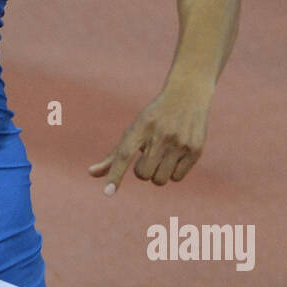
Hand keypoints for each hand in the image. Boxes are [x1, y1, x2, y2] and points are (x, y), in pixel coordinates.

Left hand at [88, 84, 210, 193]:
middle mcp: (160, 134)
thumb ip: (113, 156)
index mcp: (140, 127)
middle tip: (148, 155)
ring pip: (159, 179)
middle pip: (143, 174)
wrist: (187, 94)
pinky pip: (177, 178)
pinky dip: (173, 172)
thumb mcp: (134, 130)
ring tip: (162, 156)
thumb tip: (91, 174)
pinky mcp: (195, 150)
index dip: (115, 174)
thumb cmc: (153, 118)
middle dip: (142, 170)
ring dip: (157, 173)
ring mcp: (179, 142)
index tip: (108, 192)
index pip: (124, 154)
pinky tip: (176, 155)